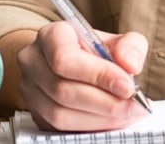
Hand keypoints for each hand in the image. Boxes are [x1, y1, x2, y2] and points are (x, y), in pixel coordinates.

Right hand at [17, 22, 148, 131]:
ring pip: (60, 114)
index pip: (65, 59)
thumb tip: (131, 65)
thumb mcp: (117, 40)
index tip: (128, 86)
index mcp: (51, 36)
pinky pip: (60, 128)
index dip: (98, 75)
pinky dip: (91, 127)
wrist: (72, 62)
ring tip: (128, 114)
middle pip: (63, 90)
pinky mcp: (35, 114)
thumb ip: (130, 47)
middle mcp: (33, 61)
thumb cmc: (95, 50)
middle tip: (135, 105)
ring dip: (100, 118)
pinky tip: (113, 121)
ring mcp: (29, 90)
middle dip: (105, 102)